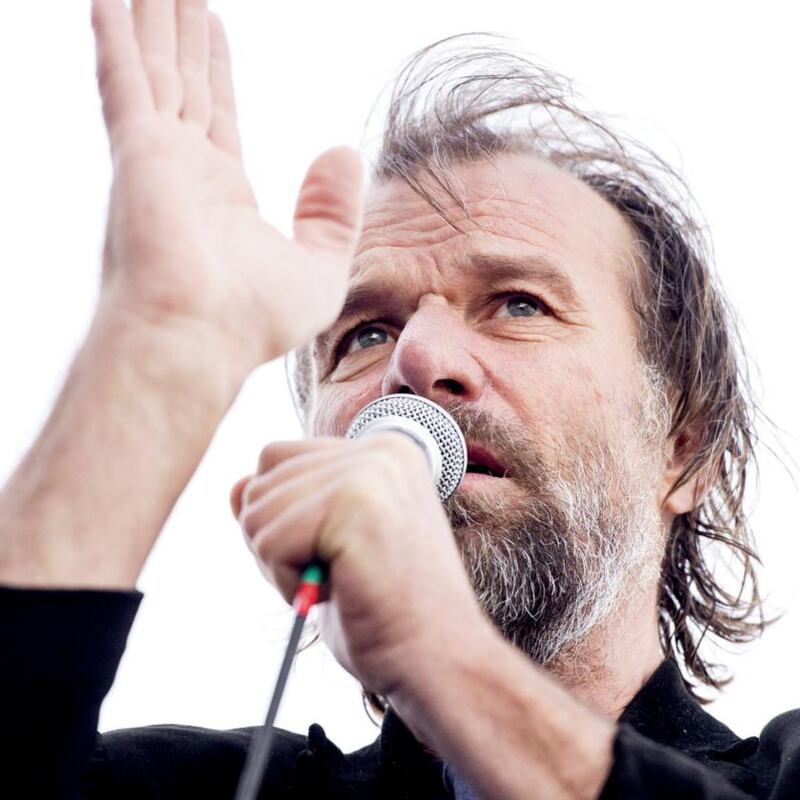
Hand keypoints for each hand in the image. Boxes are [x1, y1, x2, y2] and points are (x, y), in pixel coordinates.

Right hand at [91, 0, 362, 373]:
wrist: (201, 340)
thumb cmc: (255, 321)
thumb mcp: (320, 268)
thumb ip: (333, 213)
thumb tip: (343, 154)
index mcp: (220, 196)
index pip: (216, 115)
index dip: (213, 68)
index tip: (210, 27)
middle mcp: (183, 172)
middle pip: (182, 82)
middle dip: (179, 31)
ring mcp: (157, 159)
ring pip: (155, 68)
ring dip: (153, 20)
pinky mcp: (139, 152)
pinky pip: (126, 78)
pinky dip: (117, 36)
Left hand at [230, 435, 491, 696]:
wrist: (440, 661)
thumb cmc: (386, 614)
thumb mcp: (329, 548)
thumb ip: (287, 508)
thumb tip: (235, 486)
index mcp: (383, 452)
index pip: (278, 459)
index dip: (282, 518)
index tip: (331, 554)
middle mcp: (380, 450)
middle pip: (262, 481)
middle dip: (278, 543)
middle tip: (336, 575)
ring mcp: (371, 471)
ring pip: (258, 512)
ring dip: (282, 565)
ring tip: (340, 583)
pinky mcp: (357, 504)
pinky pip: (271, 541)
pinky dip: (288, 581)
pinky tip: (338, 592)